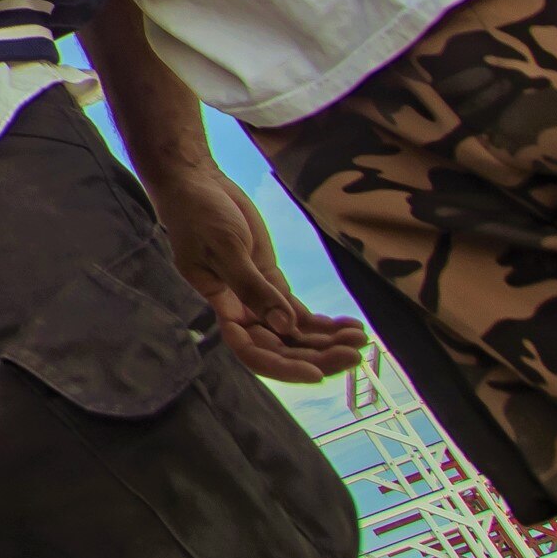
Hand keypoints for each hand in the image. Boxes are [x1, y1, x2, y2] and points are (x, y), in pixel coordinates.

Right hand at [143, 154, 367, 381]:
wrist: (196, 184)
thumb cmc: (199, 215)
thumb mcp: (225, 248)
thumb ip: (252, 287)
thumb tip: (286, 326)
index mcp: (223, 307)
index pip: (253, 350)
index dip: (283, 367)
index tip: (316, 373)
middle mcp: (243, 310)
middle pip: (282, 347)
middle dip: (318, 355)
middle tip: (355, 354)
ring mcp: (260, 296)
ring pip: (296, 332)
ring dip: (327, 341)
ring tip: (360, 338)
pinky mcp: (271, 280)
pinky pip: (300, 312)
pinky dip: (325, 322)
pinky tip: (351, 326)